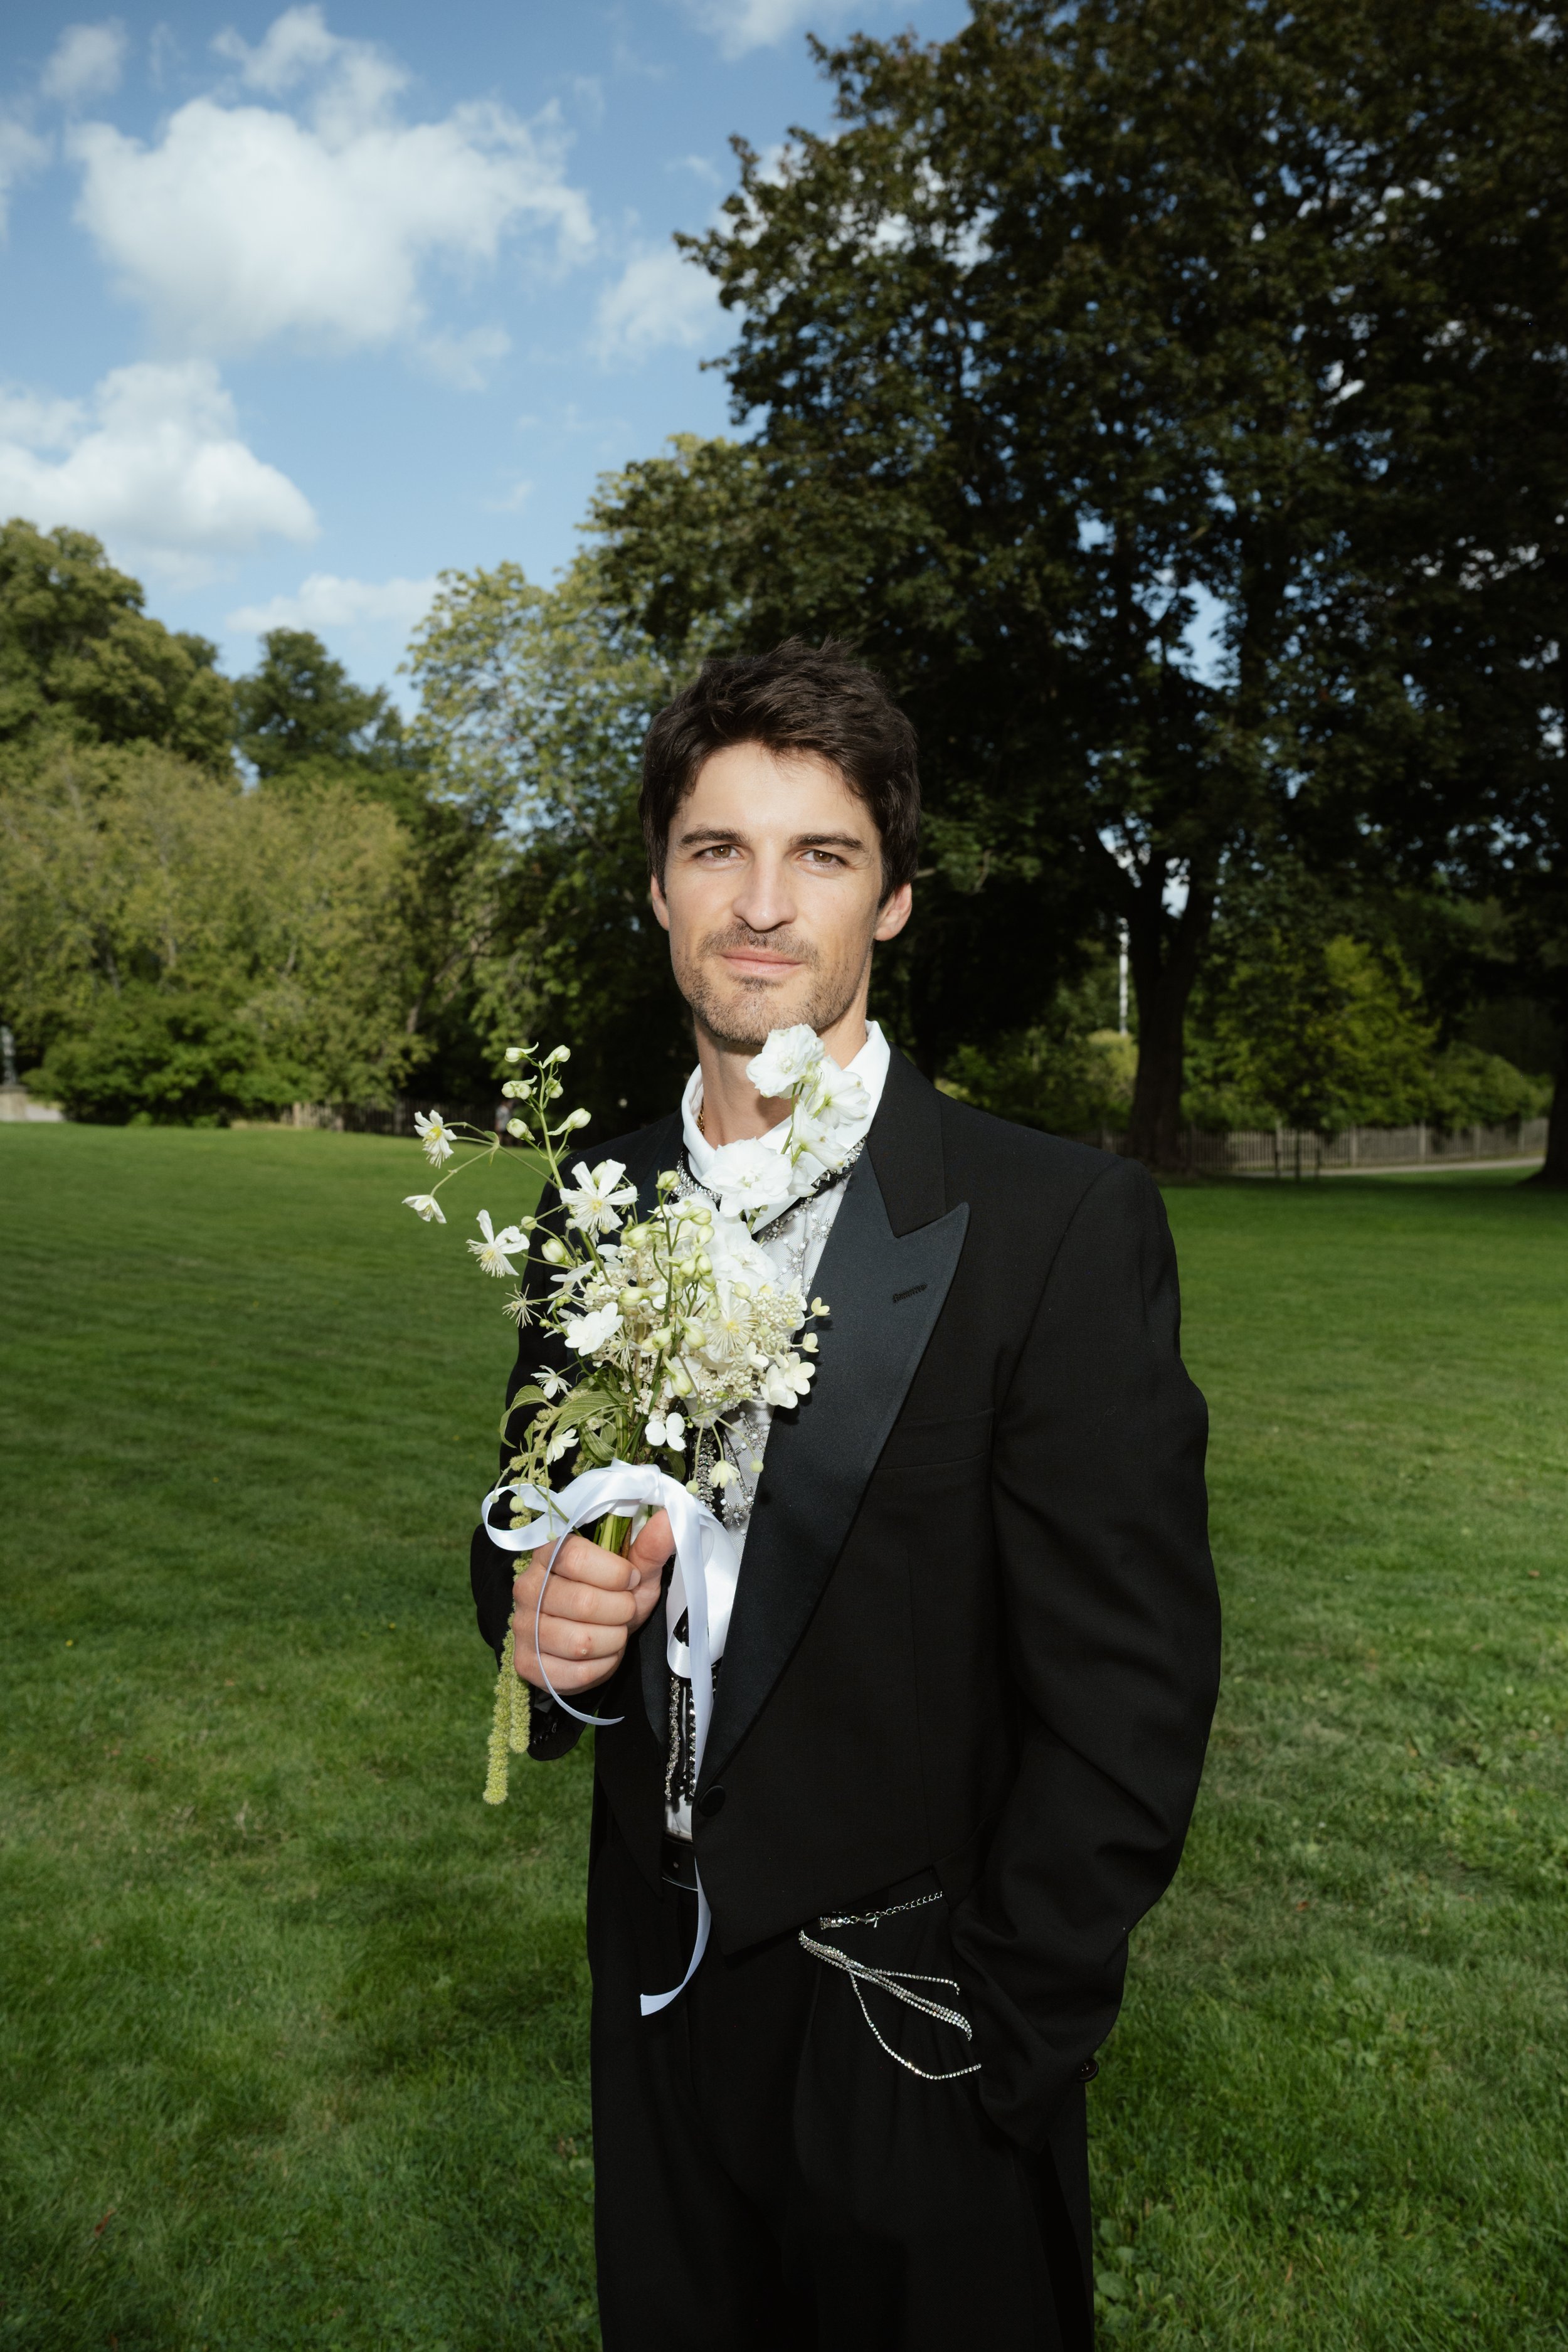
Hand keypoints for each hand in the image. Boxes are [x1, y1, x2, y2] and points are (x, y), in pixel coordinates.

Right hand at [512, 1510, 671, 1695]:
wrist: (592, 1639)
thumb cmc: (612, 1598)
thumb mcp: (634, 1572)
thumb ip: (649, 1548)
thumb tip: (670, 1517)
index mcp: (549, 1554)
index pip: (574, 1557)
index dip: (614, 1573)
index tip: (630, 1579)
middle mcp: (527, 1588)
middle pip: (583, 1602)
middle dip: (621, 1610)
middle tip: (625, 1610)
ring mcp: (523, 1627)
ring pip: (581, 1643)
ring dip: (613, 1640)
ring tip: (614, 1632)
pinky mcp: (526, 1664)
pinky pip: (577, 1673)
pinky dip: (603, 1666)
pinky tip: (602, 1654)